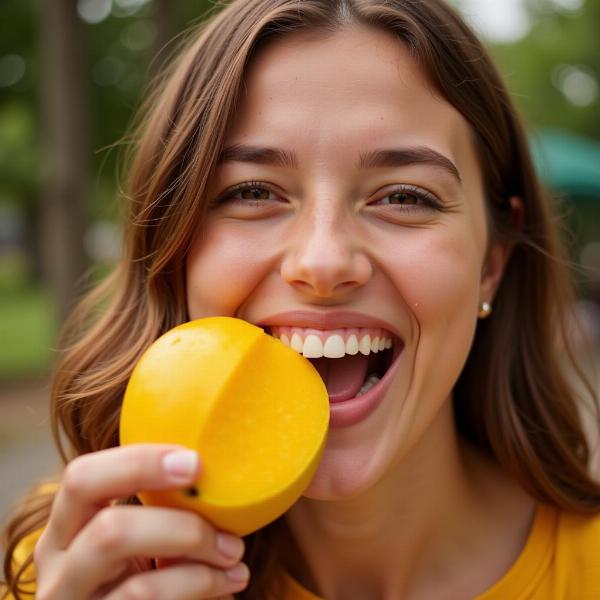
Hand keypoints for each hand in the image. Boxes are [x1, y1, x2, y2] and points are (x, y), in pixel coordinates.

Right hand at [34, 444, 249, 598]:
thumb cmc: (147, 577)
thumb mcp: (139, 539)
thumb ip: (158, 507)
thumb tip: (212, 470)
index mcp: (65, 530)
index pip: (81, 478)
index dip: (139, 462)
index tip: (195, 462)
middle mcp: (57, 573)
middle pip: (108, 532)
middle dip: (179, 525)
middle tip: (226, 525)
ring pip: (140, 586)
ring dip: (197, 564)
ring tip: (234, 556)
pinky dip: (200, 587)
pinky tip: (227, 584)